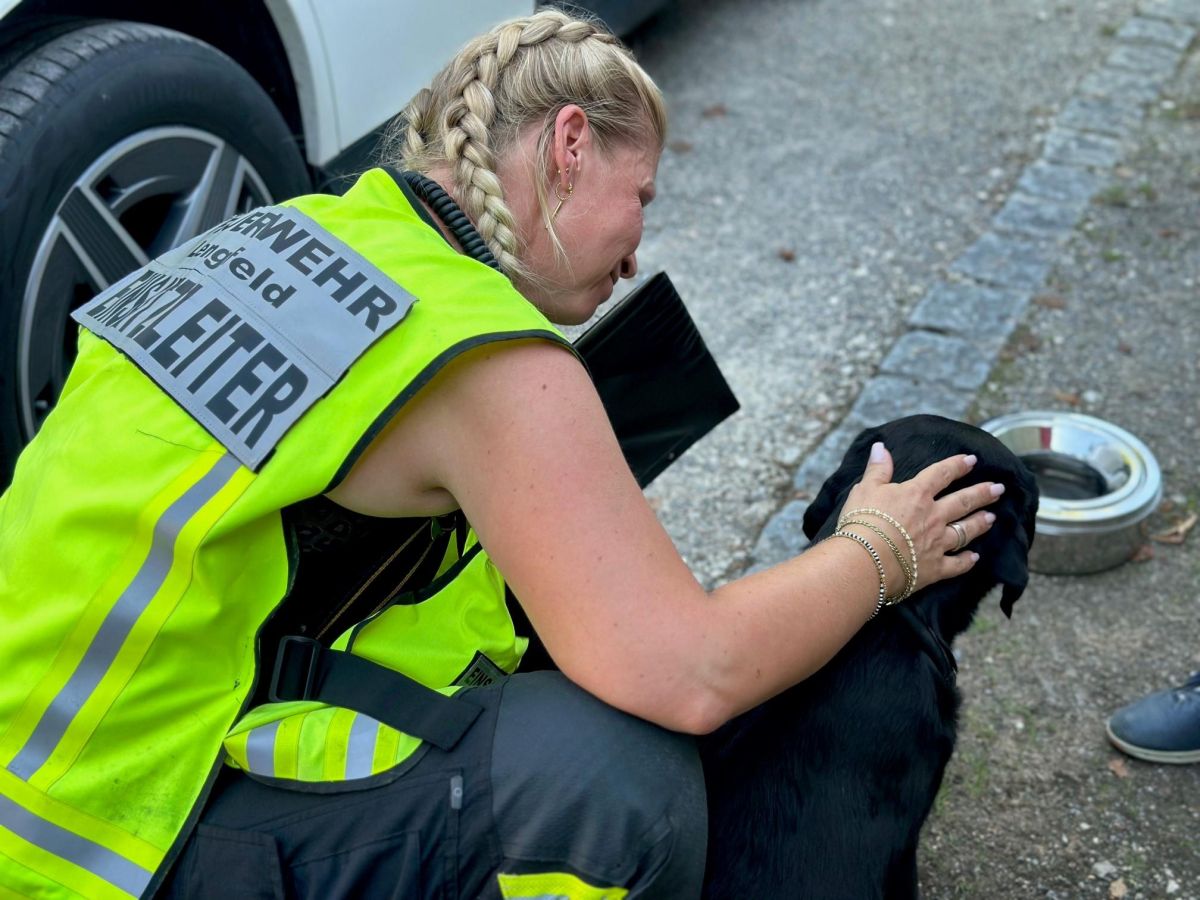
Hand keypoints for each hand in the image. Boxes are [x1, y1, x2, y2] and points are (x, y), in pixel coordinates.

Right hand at [840, 441, 1001, 593]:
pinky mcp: (935, 568)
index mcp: (917, 494)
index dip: (957, 465)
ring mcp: (937, 543)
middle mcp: (934, 516)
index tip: (972, 460)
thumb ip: (877, 469)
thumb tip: (880, 447)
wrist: (866, 561)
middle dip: (982, 493)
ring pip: (965, 531)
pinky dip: (967, 561)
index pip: (941, 474)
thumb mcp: (865, 489)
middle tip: (999, 488)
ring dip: (979, 523)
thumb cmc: (862, 522)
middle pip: (963, 501)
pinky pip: (957, 564)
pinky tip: (975, 558)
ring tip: (992, 517)